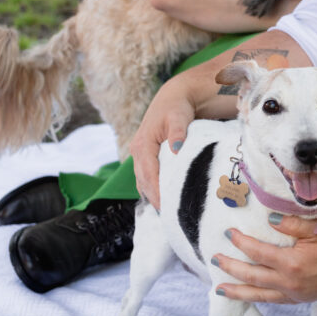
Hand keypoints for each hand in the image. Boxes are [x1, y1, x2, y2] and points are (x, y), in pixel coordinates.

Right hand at [130, 78, 196, 209]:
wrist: (172, 98)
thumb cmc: (177, 108)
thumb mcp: (179, 117)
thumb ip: (178, 133)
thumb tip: (176, 148)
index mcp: (143, 144)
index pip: (148, 174)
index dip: (156, 192)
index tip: (166, 207)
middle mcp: (137, 151)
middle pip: (143, 181)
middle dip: (153, 199)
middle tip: (167, 216)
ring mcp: (139, 154)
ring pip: (142, 181)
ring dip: (151, 196)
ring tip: (165, 213)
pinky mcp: (145, 156)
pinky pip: (145, 176)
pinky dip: (151, 188)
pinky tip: (162, 199)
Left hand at [212, 215, 316, 302]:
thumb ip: (291, 224)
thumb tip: (266, 220)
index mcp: (293, 263)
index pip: (258, 253)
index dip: (241, 243)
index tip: (229, 234)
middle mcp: (290, 282)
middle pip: (252, 277)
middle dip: (230, 268)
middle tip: (214, 260)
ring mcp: (294, 294)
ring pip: (258, 294)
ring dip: (237, 292)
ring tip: (219, 289)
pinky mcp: (299, 299)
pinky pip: (272, 300)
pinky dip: (256, 298)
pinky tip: (247, 295)